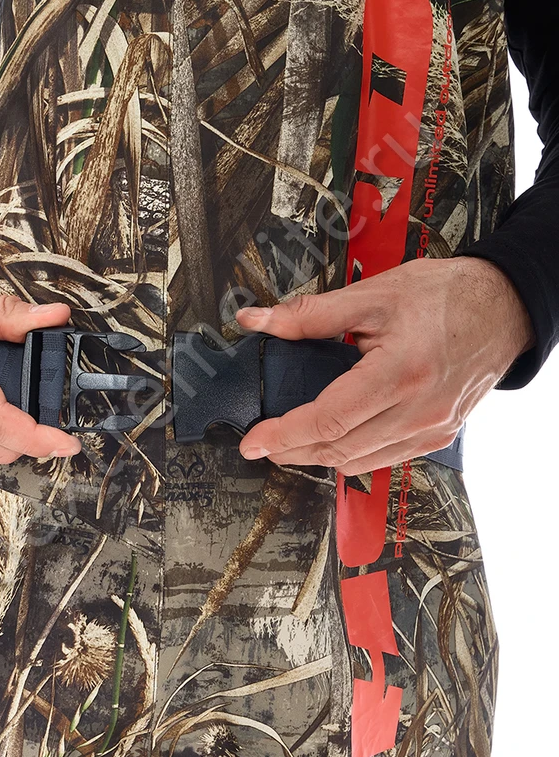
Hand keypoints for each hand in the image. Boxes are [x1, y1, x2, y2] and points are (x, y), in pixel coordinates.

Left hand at [235, 256, 535, 475]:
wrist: (503, 308)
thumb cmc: (445, 296)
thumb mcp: (372, 295)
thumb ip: (309, 314)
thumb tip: (258, 319)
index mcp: (401, 373)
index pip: (328, 421)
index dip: (283, 435)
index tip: (253, 441)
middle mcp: (419, 411)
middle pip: (339, 449)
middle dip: (293, 451)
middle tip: (263, 444)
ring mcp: (432, 429)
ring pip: (359, 462)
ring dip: (319, 456)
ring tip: (291, 442)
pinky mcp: (438, 435)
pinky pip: (384, 459)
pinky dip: (351, 454)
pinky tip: (333, 440)